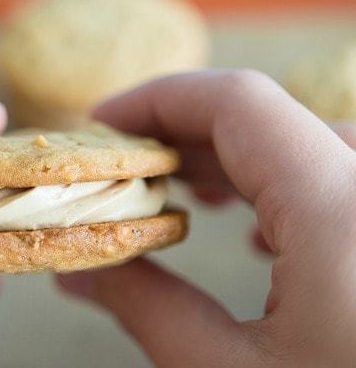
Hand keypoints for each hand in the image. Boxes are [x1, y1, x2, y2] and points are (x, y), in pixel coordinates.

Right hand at [57, 70, 355, 365]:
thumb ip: (145, 306)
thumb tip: (76, 268)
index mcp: (343, 208)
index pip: (236, 101)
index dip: (157, 99)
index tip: (102, 125)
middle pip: (269, 120)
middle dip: (184, 137)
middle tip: (129, 173)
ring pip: (309, 145)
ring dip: (234, 163)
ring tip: (186, 197)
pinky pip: (343, 179)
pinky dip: (284, 191)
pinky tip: (261, 238)